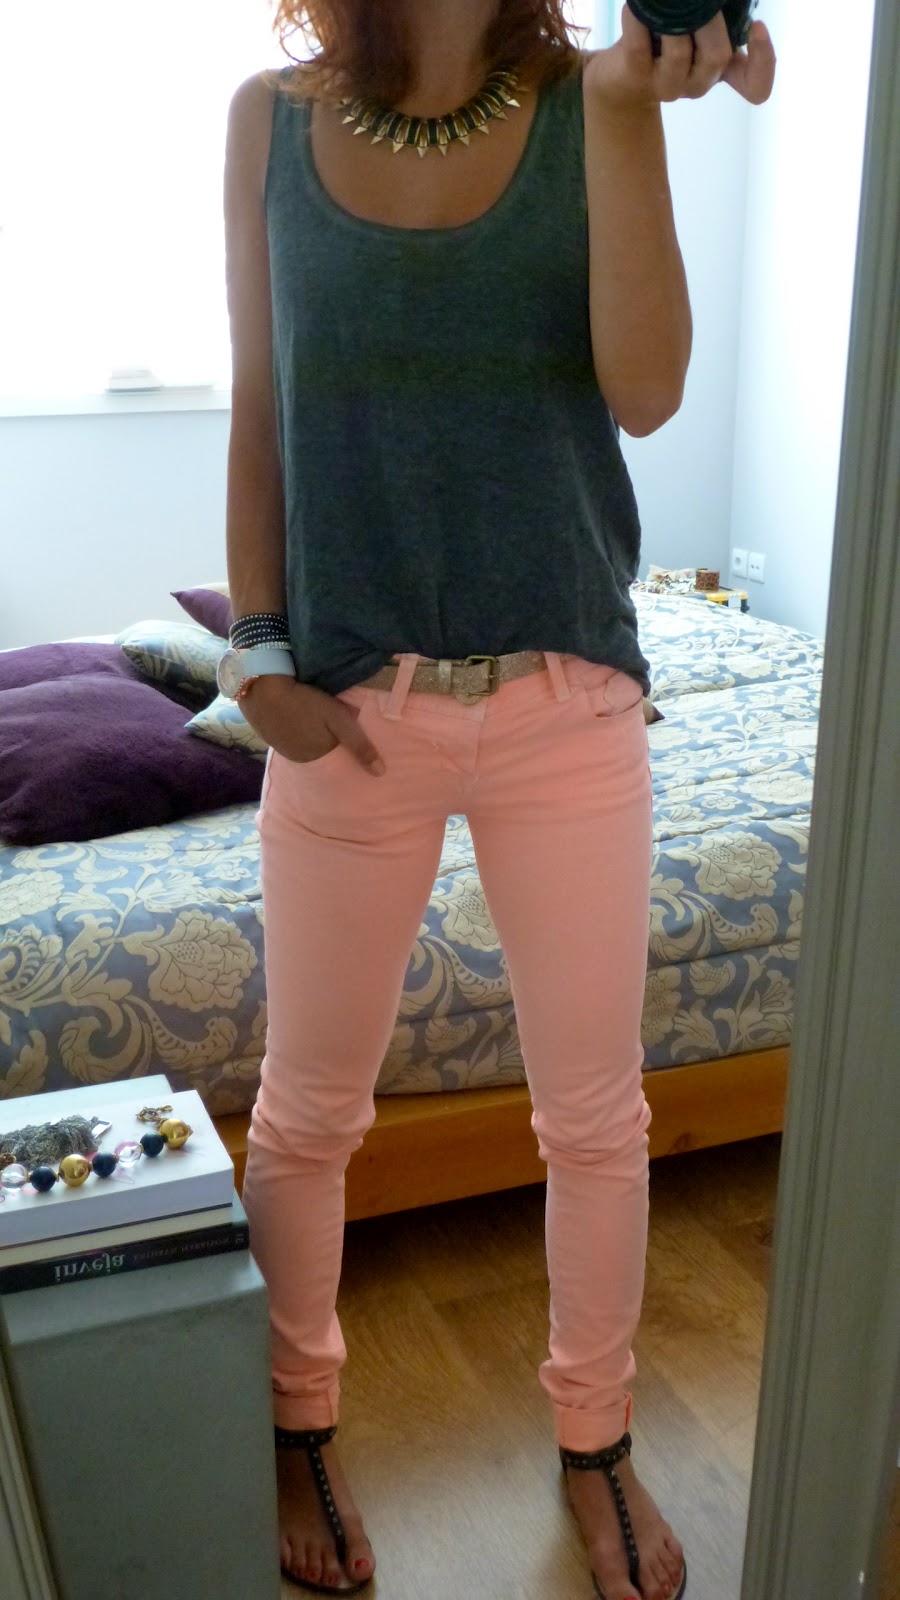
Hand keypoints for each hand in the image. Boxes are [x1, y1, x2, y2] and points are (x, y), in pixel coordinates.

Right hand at [239, 675, 385, 774]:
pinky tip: (300, 722)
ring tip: (317, 726)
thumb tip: (380, 773)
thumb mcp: (338, 719)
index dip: (345, 752)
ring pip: (306, 748)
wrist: (261, 689)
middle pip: (321, 755)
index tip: (351, 743)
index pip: (337, 761)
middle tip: (334, 731)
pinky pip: (292, 741)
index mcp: (317, 757)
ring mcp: (283, 749)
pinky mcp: (271, 737)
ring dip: (313, 740)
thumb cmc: (304, 702)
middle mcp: (300, 759)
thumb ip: (359, 744)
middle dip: (330, 747)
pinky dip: (299, 735)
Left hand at [585, 8, 776, 112]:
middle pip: (717, 56)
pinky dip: (637, 19)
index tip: (758, 25)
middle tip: (702, 1)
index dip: (764, 61)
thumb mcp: (698, 28)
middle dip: (711, 21)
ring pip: (679, 53)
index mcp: (720, 71)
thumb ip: (715, 13)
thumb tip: (714, 0)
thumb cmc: (663, 43)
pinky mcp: (635, 77)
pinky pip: (638, 45)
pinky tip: (636, 6)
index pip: (755, 86)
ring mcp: (666, 86)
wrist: (617, 80)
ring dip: (675, 20)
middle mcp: (697, 83)